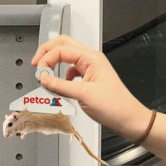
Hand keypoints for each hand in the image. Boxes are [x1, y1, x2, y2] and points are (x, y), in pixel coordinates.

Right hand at [30, 36, 152, 139]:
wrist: (129, 119)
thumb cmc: (115, 106)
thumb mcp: (83, 95)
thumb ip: (60, 85)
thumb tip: (43, 78)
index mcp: (91, 58)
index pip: (61, 49)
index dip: (46, 59)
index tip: (38, 72)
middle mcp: (91, 60)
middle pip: (63, 46)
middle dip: (47, 53)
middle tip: (36, 64)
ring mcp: (91, 69)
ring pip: (67, 58)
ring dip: (54, 64)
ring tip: (45, 76)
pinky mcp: (90, 80)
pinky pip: (71, 72)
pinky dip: (62, 77)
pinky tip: (60, 86)